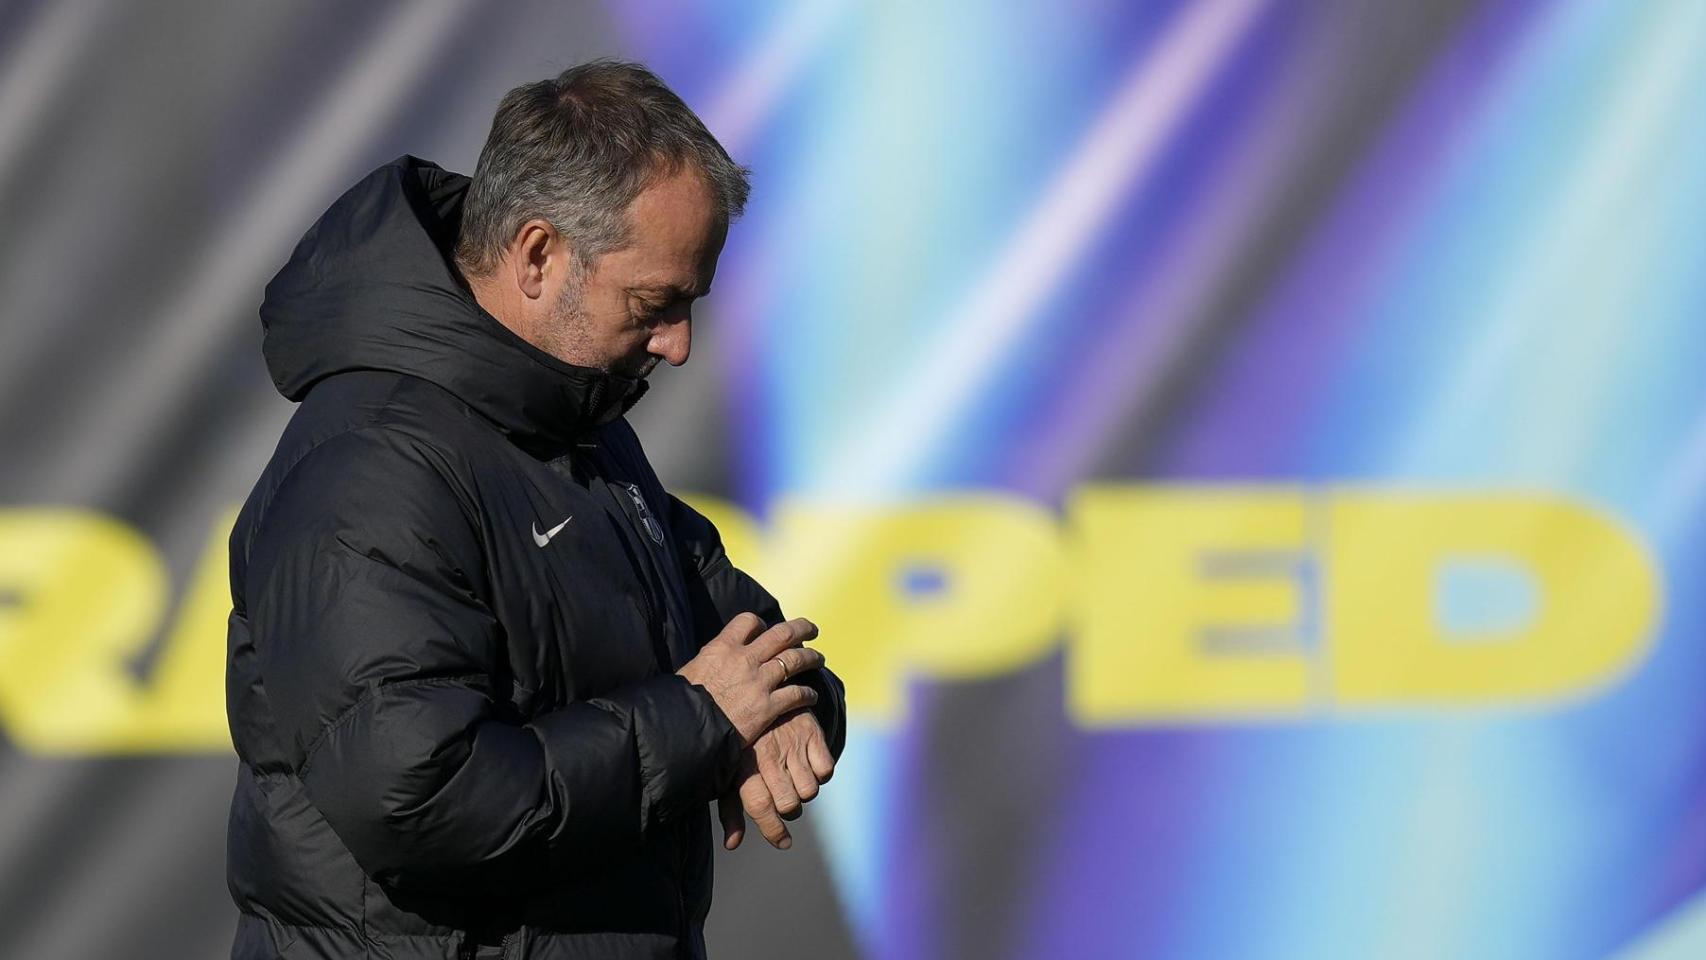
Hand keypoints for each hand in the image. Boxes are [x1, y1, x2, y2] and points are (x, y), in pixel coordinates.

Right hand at [677, 614, 821, 745]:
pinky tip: (812, 696)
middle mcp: (744, 658)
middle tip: (811, 629)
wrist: (684, 731)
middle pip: (781, 634)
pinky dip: (808, 694)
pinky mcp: (768, 707)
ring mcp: (759, 682)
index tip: (766, 629)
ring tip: (819, 659)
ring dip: (811, 657)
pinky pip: (797, 694)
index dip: (761, 624)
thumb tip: (709, 663)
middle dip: (800, 628)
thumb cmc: (680, 705)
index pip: (748, 621)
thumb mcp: (689, 672)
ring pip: (795, 659)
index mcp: (722, 647)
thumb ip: (708, 663)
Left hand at [717, 707, 835, 849]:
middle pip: (788, 804)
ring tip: (795, 779)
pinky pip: (826, 771)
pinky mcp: (813, 734)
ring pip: (809, 791)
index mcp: (744, 765)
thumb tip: (732, 845)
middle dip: (789, 810)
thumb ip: (730, 809)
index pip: (761, 806)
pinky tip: (808, 765)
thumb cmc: (745, 744)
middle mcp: (769, 755)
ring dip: (804, 792)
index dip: (772, 831)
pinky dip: (820, 774)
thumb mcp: (731, 772)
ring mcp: (792, 744)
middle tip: (785, 798)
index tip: (782, 842)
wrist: (764, 695)